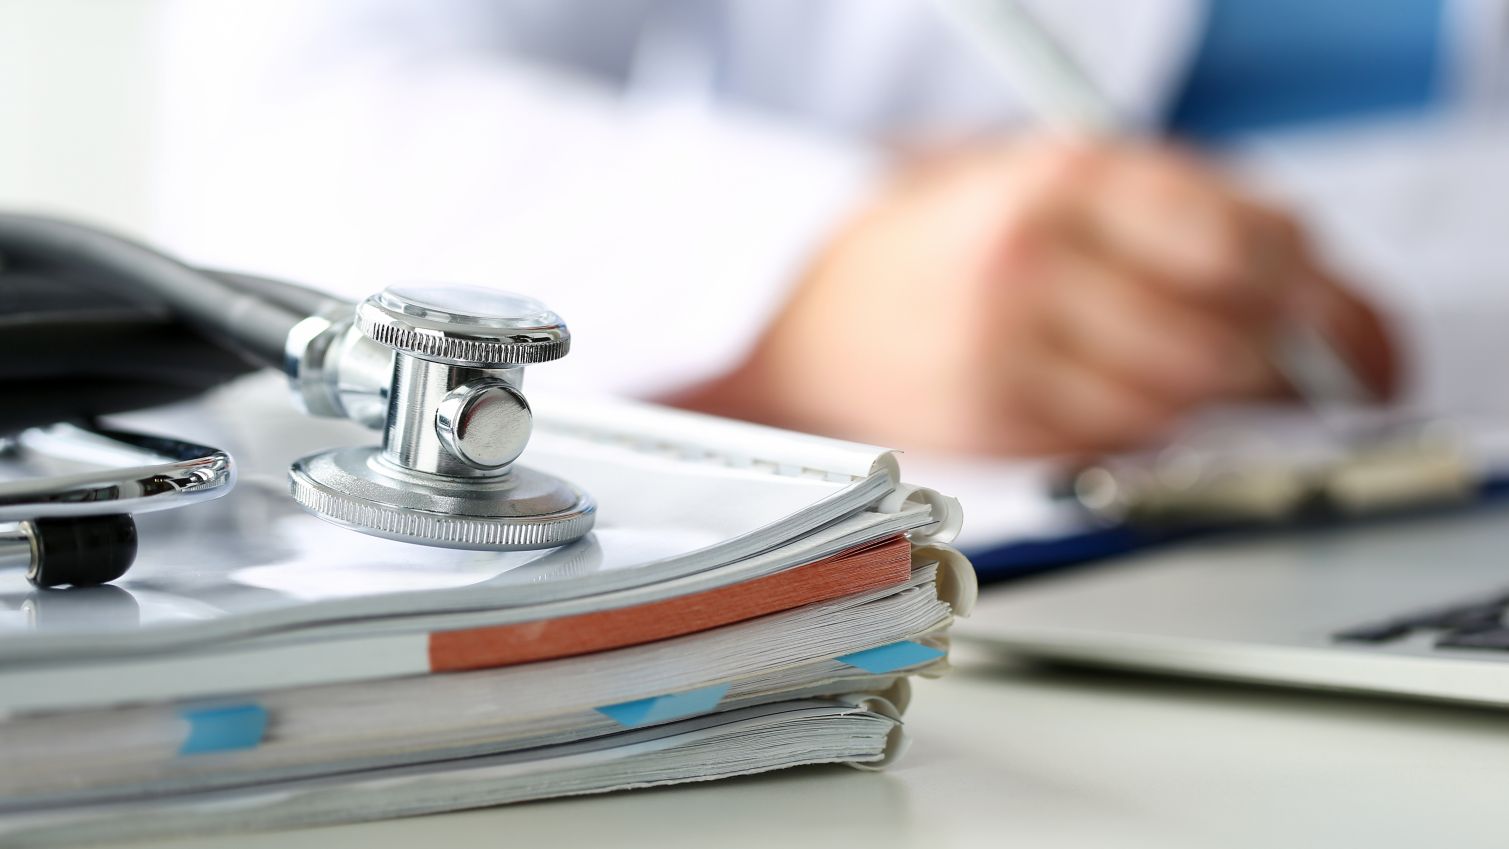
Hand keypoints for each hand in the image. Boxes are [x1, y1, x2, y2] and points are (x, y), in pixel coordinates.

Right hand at [671, 138, 1397, 455]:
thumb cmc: (934, 244)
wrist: (807, 316)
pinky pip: (1124, 439)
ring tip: (1239, 383)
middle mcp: (1031, 265)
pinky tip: (1156, 400)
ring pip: (1182, 399)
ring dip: (1230, 399)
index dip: (1316, 287)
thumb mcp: (1042, 177)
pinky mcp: (997, 427)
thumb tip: (1296, 271)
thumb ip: (1167, 206)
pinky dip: (1163, 426)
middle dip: (1295, 360)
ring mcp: (1009, 354)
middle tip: (1326, 369)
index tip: (1347, 315)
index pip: (1235, 240)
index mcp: (1053, 181)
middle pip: (1223, 334)